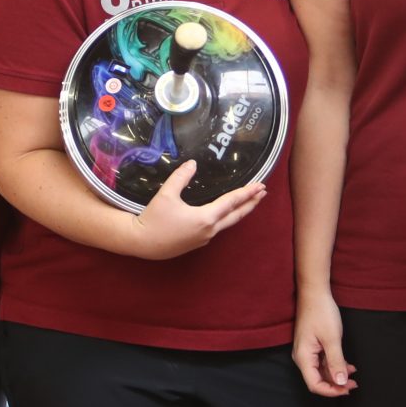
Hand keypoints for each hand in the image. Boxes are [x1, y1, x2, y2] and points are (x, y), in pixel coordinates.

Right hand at [123, 161, 265, 259]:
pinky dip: (227, 218)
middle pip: (236, 215)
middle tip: (263, 193)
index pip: (232, 202)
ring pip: (228, 223)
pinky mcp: (196, 242)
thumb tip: (192, 163)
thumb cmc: (154, 218)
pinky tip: (225, 214)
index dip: (247, 193)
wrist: (141, 243)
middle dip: (251, 203)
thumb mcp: (166, 194)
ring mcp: (204, 238)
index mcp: (205, 218)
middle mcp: (209, 230)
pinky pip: (217, 228)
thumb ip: (181, 177)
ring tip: (249, 202)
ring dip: (240, 211)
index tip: (260, 186)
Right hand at [292, 286, 355, 396]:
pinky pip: (322, 362)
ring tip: (353, 376)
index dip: (331, 391)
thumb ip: (336, 362)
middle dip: (336, 385)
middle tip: (353, 384)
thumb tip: (340, 382)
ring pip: (321, 371)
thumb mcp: (332, 339)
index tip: (347, 389)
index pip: (315, 384)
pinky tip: (347, 365)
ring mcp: (307, 352)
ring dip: (337, 375)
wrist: (315, 292)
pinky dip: (335, 365)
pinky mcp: (312, 346)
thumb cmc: (321, 312)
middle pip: (317, 380)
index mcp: (304, 357)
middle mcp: (303, 357)